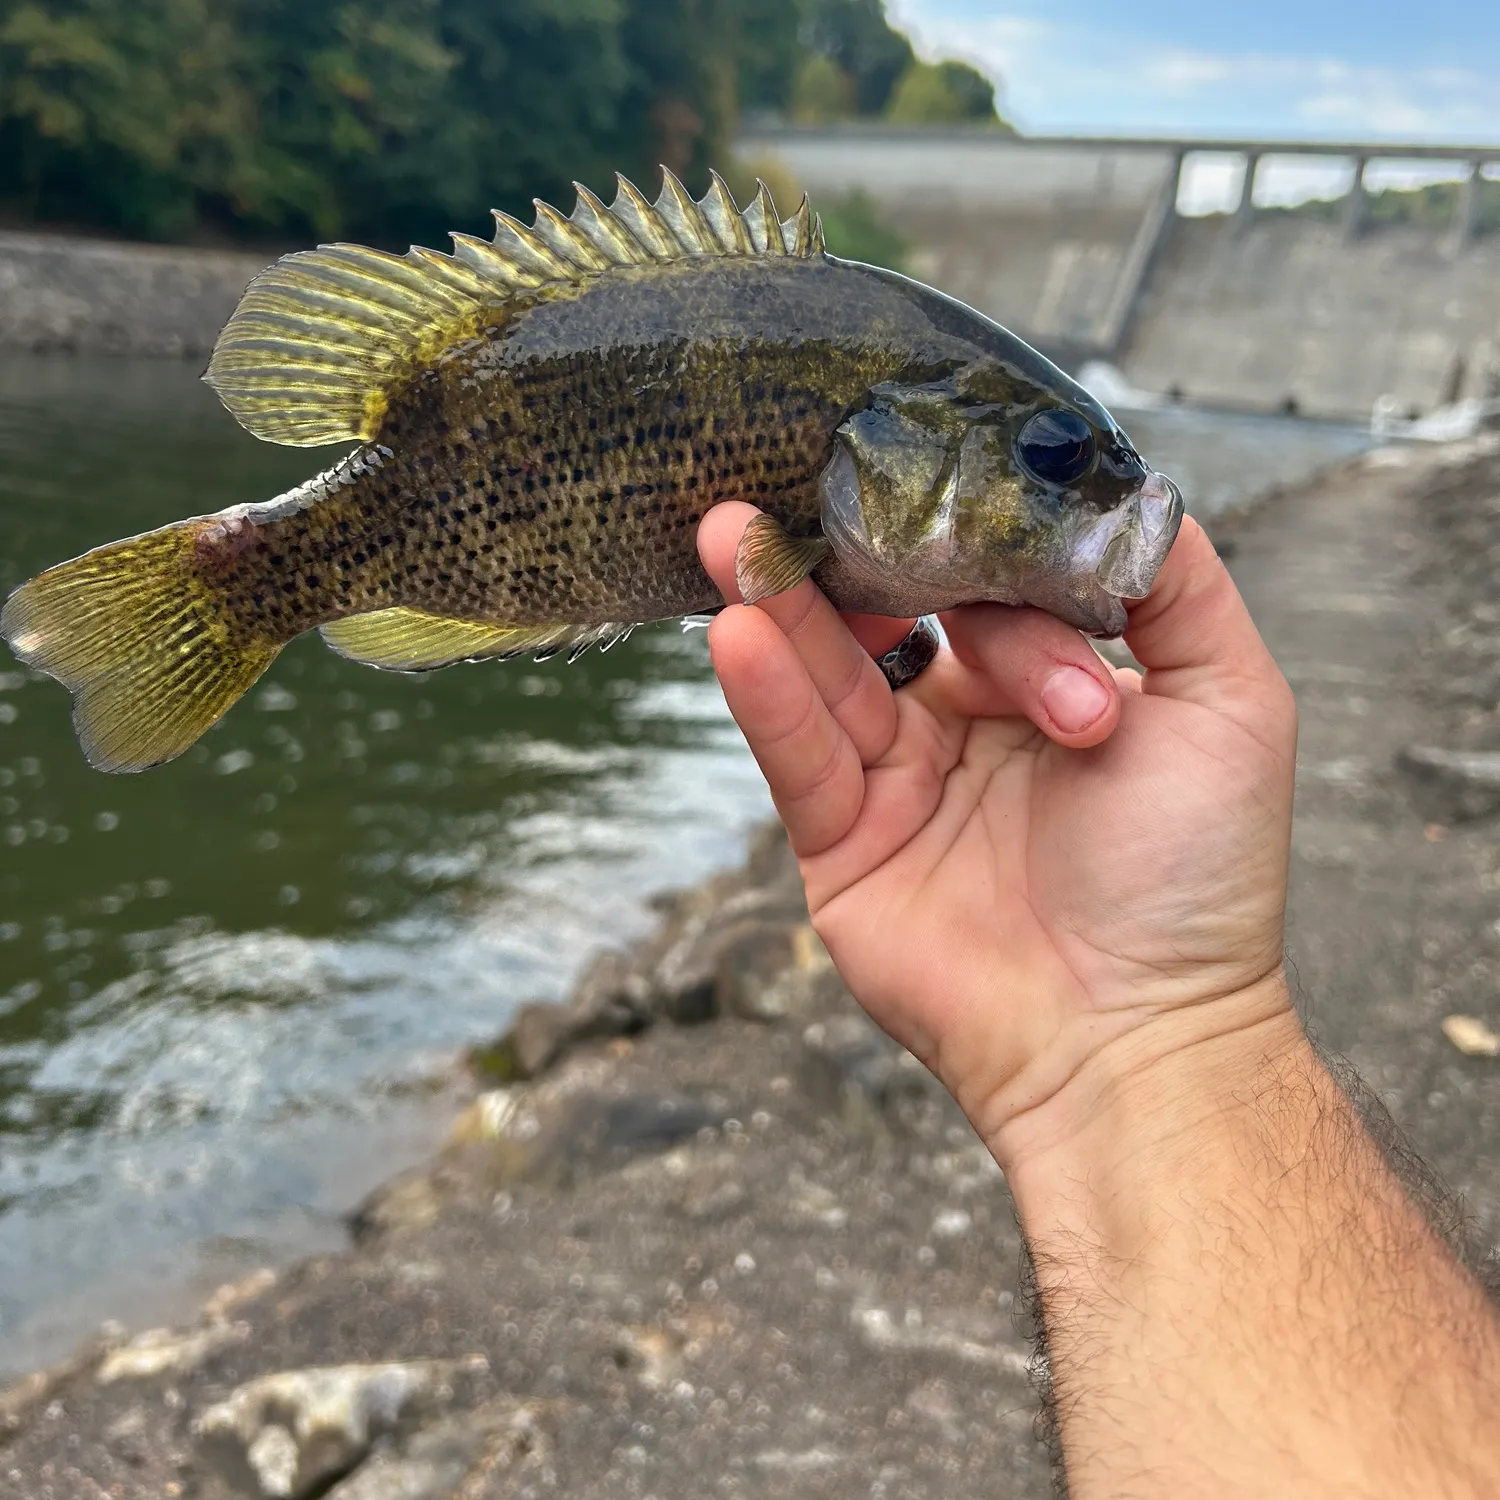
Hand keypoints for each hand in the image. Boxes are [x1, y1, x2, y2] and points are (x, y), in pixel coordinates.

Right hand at [697, 501, 1297, 1166]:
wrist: (1137, 1031)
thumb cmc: (1197, 878)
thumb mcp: (1230, 702)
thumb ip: (1178, 587)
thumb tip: (1119, 489)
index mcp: (1046, 688)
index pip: (990, 588)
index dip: (982, 560)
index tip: (960, 521)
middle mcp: (965, 729)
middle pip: (890, 621)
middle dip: (840, 557)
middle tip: (787, 484)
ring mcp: (899, 787)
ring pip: (831, 680)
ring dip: (779, 608)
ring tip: (732, 535)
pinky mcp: (844, 847)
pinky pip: (800, 762)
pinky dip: (771, 700)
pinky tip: (741, 635)